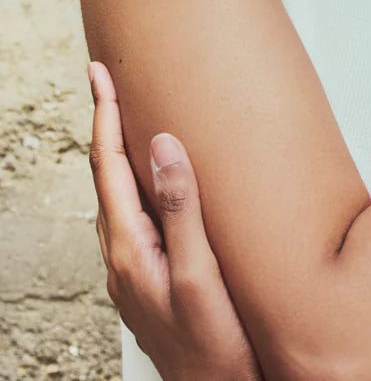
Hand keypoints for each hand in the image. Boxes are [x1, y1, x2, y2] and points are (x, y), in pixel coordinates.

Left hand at [87, 61, 261, 380]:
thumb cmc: (217, 348)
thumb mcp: (200, 274)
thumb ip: (181, 208)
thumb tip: (162, 144)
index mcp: (129, 250)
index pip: (107, 168)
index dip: (104, 116)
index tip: (99, 76)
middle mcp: (123, 259)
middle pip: (105, 178)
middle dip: (104, 127)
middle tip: (106, 83)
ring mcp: (134, 273)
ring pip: (117, 199)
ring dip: (117, 155)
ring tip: (124, 121)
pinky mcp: (151, 280)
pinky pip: (134, 218)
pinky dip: (135, 184)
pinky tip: (153, 184)